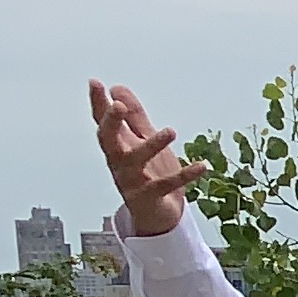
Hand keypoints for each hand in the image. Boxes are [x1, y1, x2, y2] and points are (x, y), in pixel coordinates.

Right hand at [87, 80, 198, 236]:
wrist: (158, 214)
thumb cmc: (148, 173)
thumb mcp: (142, 141)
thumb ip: (133, 116)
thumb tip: (116, 88)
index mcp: (118, 146)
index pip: (103, 122)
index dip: (98, 103)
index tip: (95, 82)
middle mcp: (119, 162)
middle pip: (108, 140)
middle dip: (111, 123)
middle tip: (117, 105)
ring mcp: (132, 180)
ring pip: (135, 162)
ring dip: (152, 146)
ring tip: (170, 130)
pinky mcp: (150, 197)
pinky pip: (166, 185)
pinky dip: (184, 175)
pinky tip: (202, 165)